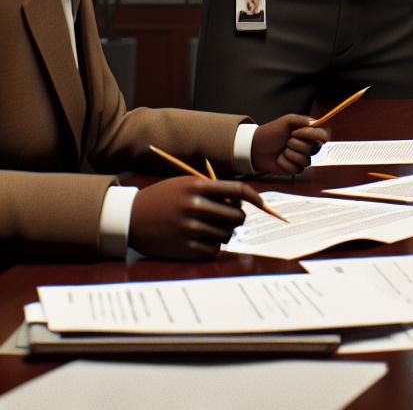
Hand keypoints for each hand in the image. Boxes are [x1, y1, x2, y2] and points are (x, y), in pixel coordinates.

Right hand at [128, 176, 263, 259]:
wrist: (128, 217)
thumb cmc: (163, 198)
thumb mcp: (186, 184)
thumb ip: (213, 190)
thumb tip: (242, 202)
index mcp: (197, 186)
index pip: (238, 190)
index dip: (255, 197)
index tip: (262, 203)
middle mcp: (194, 206)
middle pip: (236, 216)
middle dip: (236, 218)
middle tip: (227, 219)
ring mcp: (188, 229)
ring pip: (227, 235)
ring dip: (224, 233)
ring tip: (210, 229)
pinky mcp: (183, 248)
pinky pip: (213, 250)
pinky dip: (212, 247)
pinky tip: (200, 240)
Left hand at [251, 114, 328, 174]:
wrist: (256, 147)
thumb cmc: (272, 132)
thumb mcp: (287, 120)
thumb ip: (303, 120)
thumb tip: (317, 123)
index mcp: (308, 133)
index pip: (322, 135)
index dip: (313, 135)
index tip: (297, 132)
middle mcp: (308, 146)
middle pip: (312, 148)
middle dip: (296, 143)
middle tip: (286, 140)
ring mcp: (302, 158)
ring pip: (305, 160)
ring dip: (290, 154)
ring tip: (282, 150)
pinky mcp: (295, 168)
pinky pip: (297, 169)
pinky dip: (285, 163)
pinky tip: (279, 159)